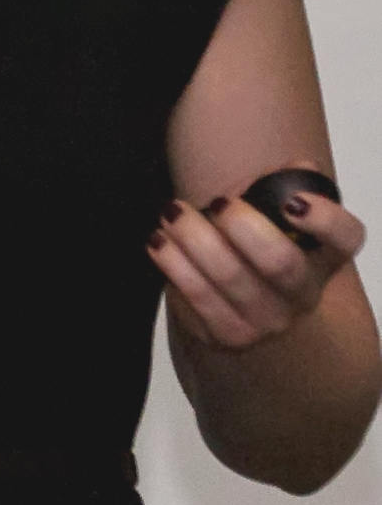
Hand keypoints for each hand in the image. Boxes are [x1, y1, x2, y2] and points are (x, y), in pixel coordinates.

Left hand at [147, 184, 365, 350]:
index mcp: (324, 256)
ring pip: (230, 278)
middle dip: (243, 226)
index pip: (344, 238)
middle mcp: (302, 293)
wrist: (241, 306)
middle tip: (218, 203)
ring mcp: (267, 319)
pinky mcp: (228, 335)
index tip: (293, 201)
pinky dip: (174, 263)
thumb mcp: (271, 215)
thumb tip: (297, 169)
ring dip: (195, 238)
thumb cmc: (254, 246)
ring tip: (173, 213)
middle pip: (280, 262)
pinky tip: (159, 241)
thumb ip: (278, 188)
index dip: (325, 220)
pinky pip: (197, 298)